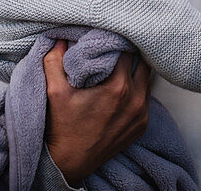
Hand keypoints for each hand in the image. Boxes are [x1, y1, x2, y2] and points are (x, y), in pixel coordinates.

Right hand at [43, 41, 151, 185]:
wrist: (70, 162)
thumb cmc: (62, 126)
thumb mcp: (54, 91)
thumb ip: (55, 60)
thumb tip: (60, 38)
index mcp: (118, 87)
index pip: (127, 50)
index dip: (117, 41)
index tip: (108, 38)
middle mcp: (136, 99)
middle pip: (142, 62)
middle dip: (129, 54)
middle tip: (115, 49)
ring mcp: (142, 114)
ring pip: (146, 79)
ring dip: (135, 71)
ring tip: (119, 67)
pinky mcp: (143, 125)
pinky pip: (146, 97)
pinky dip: (137, 89)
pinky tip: (122, 88)